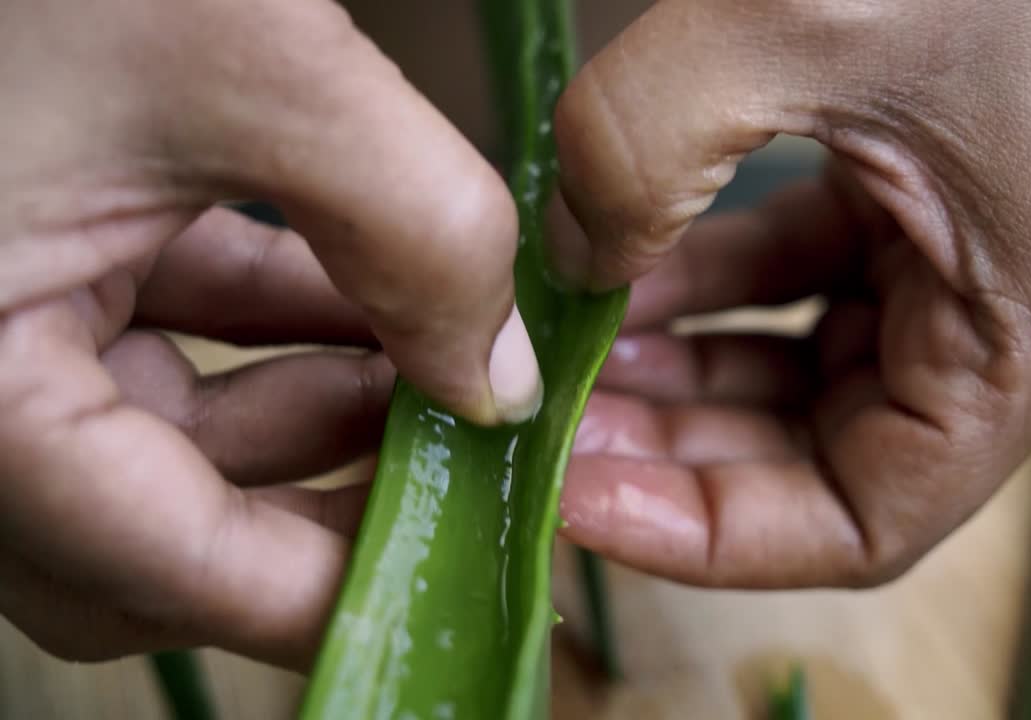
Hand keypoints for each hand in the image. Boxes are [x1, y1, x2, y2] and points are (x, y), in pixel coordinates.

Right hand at [0, 0, 539, 666]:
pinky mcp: (8, 259)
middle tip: (451, 443)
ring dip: (305, 406)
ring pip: (159, 440)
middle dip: (319, 493)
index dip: (329, 584)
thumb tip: (500, 380)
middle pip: (156, 536)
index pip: (164, 570)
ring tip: (432, 348)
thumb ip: (411, 229)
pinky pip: (141, 344)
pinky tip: (356, 287)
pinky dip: (256, 330)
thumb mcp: (247, 61)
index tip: (460, 561)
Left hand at [557, 0, 1030, 586]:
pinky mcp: (932, 205)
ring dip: (687, 368)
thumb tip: (565, 259)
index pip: (858, 525)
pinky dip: (717, 284)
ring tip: (568, 354)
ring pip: (806, 374)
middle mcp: (1010, 328)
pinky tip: (622, 271)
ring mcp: (971, 265)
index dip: (708, 534)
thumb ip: (641, 155)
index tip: (581, 500)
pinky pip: (809, 283)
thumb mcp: (785, 27)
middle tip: (551, 427)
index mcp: (1024, 341)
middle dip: (676, 447)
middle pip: (819, 457)